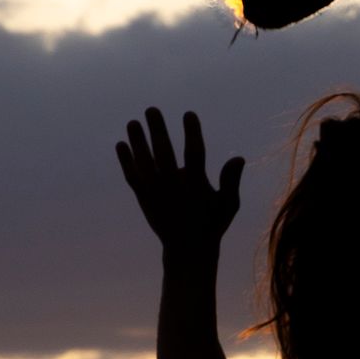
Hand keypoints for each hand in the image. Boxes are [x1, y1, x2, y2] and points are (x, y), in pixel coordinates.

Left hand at [116, 105, 243, 256]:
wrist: (187, 249)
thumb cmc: (211, 223)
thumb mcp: (228, 204)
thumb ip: (230, 181)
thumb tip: (238, 158)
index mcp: (196, 187)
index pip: (194, 154)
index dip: (192, 133)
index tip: (188, 114)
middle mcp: (174, 189)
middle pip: (164, 154)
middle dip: (157, 131)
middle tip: (151, 109)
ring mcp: (156, 194)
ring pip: (144, 163)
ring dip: (137, 141)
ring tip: (132, 122)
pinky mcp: (144, 199)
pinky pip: (133, 177)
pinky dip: (126, 161)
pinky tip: (121, 144)